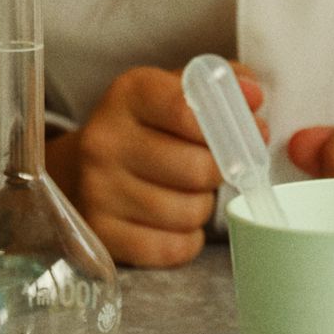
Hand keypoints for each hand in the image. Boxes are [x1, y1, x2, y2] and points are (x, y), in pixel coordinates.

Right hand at [0, 63, 266, 267]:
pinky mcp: (100, 235)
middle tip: (216, 167)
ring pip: (188, 212)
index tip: (251, 129)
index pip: (188, 110)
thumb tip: (253, 98)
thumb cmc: (148, 127)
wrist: (79, 169)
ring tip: (188, 192)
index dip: (231, 123)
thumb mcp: (178, 90)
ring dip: (202, 206)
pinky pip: (172, 248)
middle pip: (196, 169)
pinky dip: (187, 239)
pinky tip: (176, 221)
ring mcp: (98, 191)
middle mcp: (105, 141)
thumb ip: (222, 85)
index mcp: (129, 94)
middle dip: (219, 171)